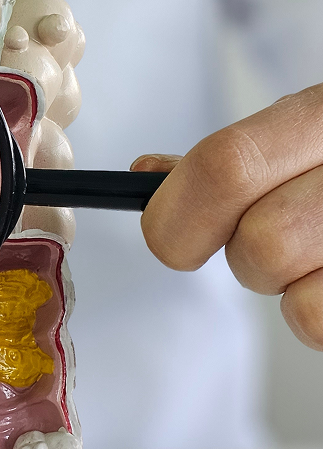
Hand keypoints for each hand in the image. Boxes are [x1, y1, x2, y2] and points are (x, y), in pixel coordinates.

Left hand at [133, 83, 322, 349]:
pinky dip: (322, 315)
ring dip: (293, 290)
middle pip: (258, 247)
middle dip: (245, 259)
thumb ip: (229, 159)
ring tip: (322, 254)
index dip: (177, 218)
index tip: (175, 237)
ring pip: (297, 299)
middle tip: (273, 241)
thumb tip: (144, 175)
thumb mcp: (301, 133)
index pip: (223, 169)